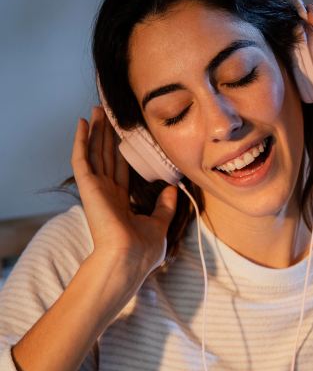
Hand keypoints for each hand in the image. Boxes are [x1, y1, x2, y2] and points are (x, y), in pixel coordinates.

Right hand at [71, 106, 177, 279]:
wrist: (128, 259)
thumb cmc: (142, 250)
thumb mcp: (160, 223)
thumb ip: (165, 205)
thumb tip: (173, 188)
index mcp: (120, 202)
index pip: (119, 169)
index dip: (120, 150)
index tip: (124, 134)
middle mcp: (105, 192)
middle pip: (105, 156)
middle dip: (106, 135)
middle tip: (107, 113)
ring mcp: (95, 189)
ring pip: (94, 152)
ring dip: (95, 131)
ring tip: (96, 111)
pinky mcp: (88, 186)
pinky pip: (82, 158)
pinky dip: (80, 140)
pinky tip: (82, 123)